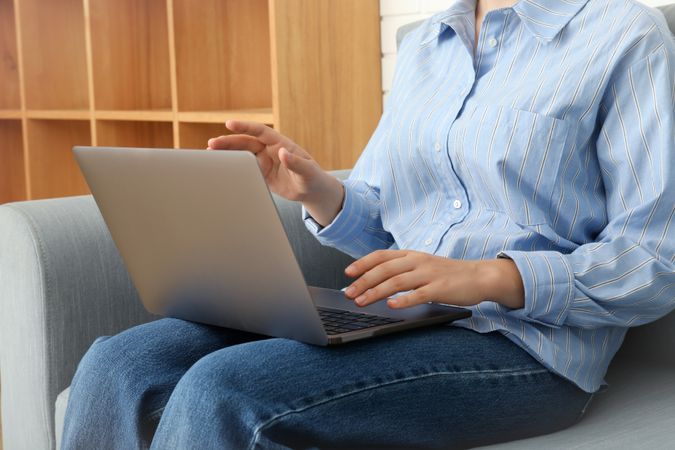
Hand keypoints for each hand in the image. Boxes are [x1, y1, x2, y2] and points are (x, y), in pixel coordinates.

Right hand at [208, 120, 343, 225]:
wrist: (312, 191)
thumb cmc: (313, 178)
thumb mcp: (307, 171)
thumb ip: (296, 162)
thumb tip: (282, 152)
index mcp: (280, 144)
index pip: (260, 131)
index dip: (244, 127)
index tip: (229, 124)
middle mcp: (270, 150)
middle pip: (246, 142)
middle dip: (229, 142)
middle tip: (212, 144)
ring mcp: (264, 161)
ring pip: (242, 154)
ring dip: (227, 153)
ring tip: (210, 153)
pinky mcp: (261, 173)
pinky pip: (245, 168)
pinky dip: (233, 167)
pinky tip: (220, 168)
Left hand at [343, 250, 524, 309]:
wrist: (480, 276)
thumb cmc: (448, 274)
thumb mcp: (423, 265)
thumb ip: (402, 269)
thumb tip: (375, 279)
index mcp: (411, 254)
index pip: (381, 256)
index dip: (363, 263)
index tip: (347, 273)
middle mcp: (418, 261)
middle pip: (385, 269)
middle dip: (364, 281)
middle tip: (349, 293)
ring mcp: (429, 274)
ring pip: (397, 281)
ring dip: (376, 292)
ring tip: (362, 301)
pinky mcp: (440, 289)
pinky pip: (419, 294)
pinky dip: (403, 300)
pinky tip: (392, 306)